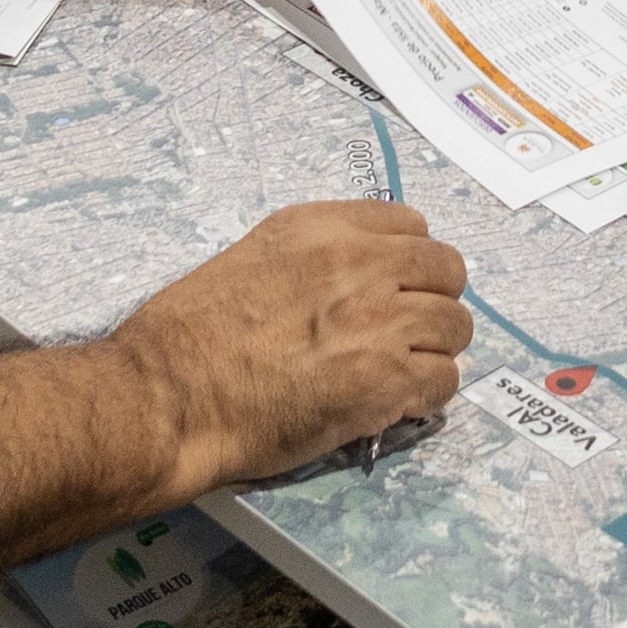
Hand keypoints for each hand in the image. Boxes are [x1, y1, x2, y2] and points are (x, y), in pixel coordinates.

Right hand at [112, 201, 472, 496]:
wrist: (170, 396)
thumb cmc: (190, 335)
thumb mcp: (253, 257)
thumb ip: (314, 257)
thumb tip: (357, 278)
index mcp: (323, 228)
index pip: (412, 223)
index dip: (408, 260)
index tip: (394, 288)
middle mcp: (359, 263)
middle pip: (447, 269)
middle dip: (432, 300)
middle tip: (405, 332)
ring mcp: (378, 321)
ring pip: (456, 326)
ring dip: (435, 349)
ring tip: (402, 371)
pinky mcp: (385, 382)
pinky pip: (445, 381)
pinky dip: (428, 395)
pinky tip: (396, 404)